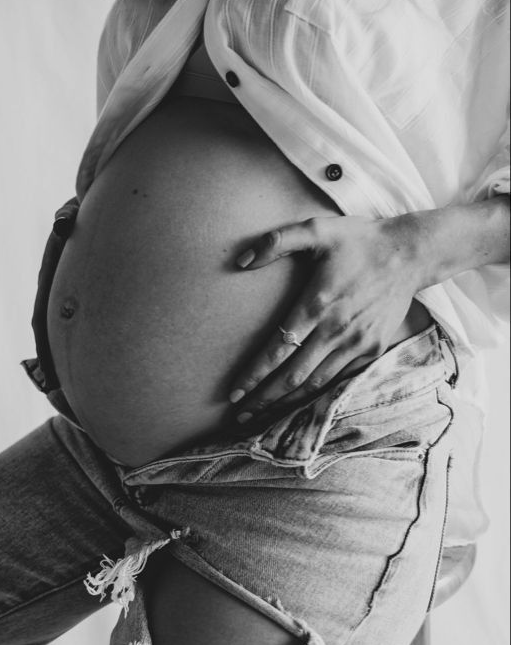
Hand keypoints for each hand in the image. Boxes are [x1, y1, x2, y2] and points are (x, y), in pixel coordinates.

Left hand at [228, 214, 423, 422]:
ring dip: (287, 402)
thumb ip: (277, 241)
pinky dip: (317, 394)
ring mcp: (357, 342)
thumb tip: (241, 259)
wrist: (411, 253)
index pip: (278, 349)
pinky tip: (299, 403)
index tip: (234, 392)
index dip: (254, 374)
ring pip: (316, 383)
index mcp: (317, 304)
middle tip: (239, 413)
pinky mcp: (373, 348)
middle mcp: (336, 330)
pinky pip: (340, 378)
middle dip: (263, 398)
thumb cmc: (359, 240)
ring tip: (262, 416)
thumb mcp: (317, 229)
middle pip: (293, 376)